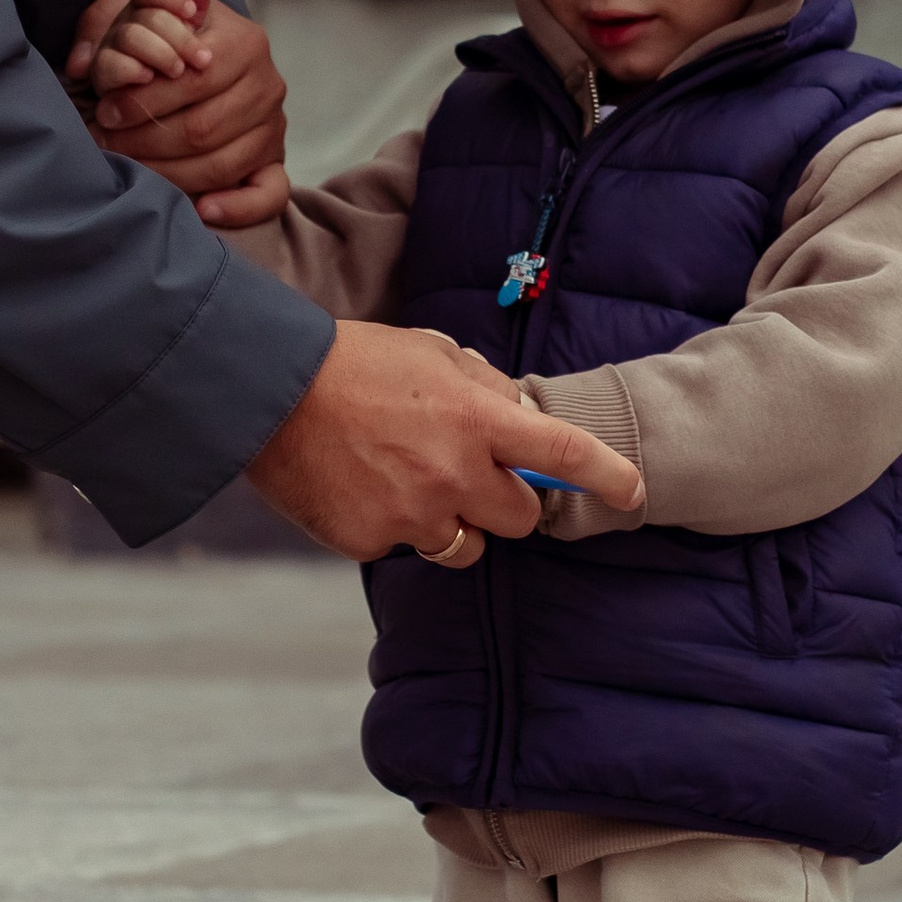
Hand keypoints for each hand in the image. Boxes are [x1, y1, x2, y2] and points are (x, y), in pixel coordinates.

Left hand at [65, 0, 289, 227]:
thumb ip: (121, 17)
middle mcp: (268, 84)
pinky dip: (236, 208)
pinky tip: (201, 209)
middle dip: (147, 140)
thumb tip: (86, 59)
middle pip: (203, 127)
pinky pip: (268, 194)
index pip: (194, 80)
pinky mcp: (273, 160)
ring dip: (168, 174)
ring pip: (221, 163)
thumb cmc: (166, 36)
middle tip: (107, 143)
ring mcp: (273, 126)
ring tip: (129, 169)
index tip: (105, 111)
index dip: (145, 100)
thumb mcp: (145, 9)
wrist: (202, 56)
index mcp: (245, 41)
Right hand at [69, 0, 209, 98]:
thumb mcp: (201, 33)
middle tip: (202, 59)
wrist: (164, 109)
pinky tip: (148, 77)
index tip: (192, 12)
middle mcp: (125, 24)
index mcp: (145, 8)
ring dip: (159, 53)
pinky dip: (130, 69)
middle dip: (178, 36)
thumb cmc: (189, 67)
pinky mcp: (102, 77)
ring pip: (129, 36)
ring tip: (178, 70)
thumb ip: (198, 4)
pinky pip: (108, 64)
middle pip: (147, 15)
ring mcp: (110, 48)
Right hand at [245, 321, 642, 563]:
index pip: (563, 454)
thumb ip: (483, 387)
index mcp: (477, 419)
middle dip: (505, 501)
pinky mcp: (370, 541)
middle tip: (469, 475)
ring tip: (408, 482)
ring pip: (465, 546)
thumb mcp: (431, 354)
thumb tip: (516, 414)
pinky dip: (391, 524)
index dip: (608, 477)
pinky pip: (403, 546)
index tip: (634, 493)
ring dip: (454, 523)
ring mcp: (412, 514)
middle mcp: (454, 474)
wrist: (268, 390)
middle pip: (519, 519)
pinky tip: (360, 487)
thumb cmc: (352, 361)